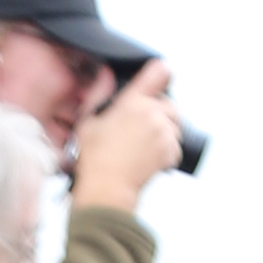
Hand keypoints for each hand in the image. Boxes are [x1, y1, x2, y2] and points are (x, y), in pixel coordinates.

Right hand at [68, 64, 182, 206]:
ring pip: (175, 126)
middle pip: (170, 103)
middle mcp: (152, 112)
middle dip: (161, 115)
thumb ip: (98, 95)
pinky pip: (175, 147)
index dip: (161, 75)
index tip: (158, 84)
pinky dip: (166, 154)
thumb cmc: (95, 161)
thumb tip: (105, 75)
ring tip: (144, 148)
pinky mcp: (170, 150)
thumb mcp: (87, 123)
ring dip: (165, 134)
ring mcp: (163, 131)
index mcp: (133, 101)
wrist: (106, 191)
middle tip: (143, 131)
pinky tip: (149, 159)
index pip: (160, 71)